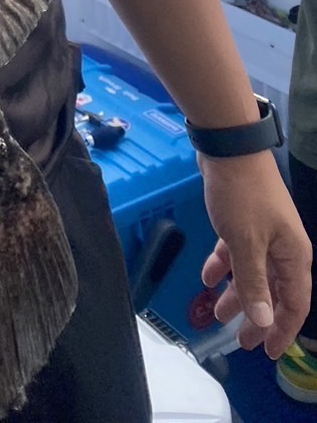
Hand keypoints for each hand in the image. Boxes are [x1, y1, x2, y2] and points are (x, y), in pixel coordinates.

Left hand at [199, 149, 310, 356]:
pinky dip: (223, 264)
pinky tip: (206, 276)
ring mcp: (263, 233)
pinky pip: (236, 251)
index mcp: (293, 256)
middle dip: (257, 317)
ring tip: (216, 312)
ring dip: (236, 293)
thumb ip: (253, 284)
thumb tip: (264, 322)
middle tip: (239, 340)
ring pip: (252, 273)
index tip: (269, 353)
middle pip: (273, 292)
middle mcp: (283, 247)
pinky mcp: (243, 220)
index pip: (294, 304)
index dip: (282, 330)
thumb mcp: (245, 244)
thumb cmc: (241, 196)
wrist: (228, 147)